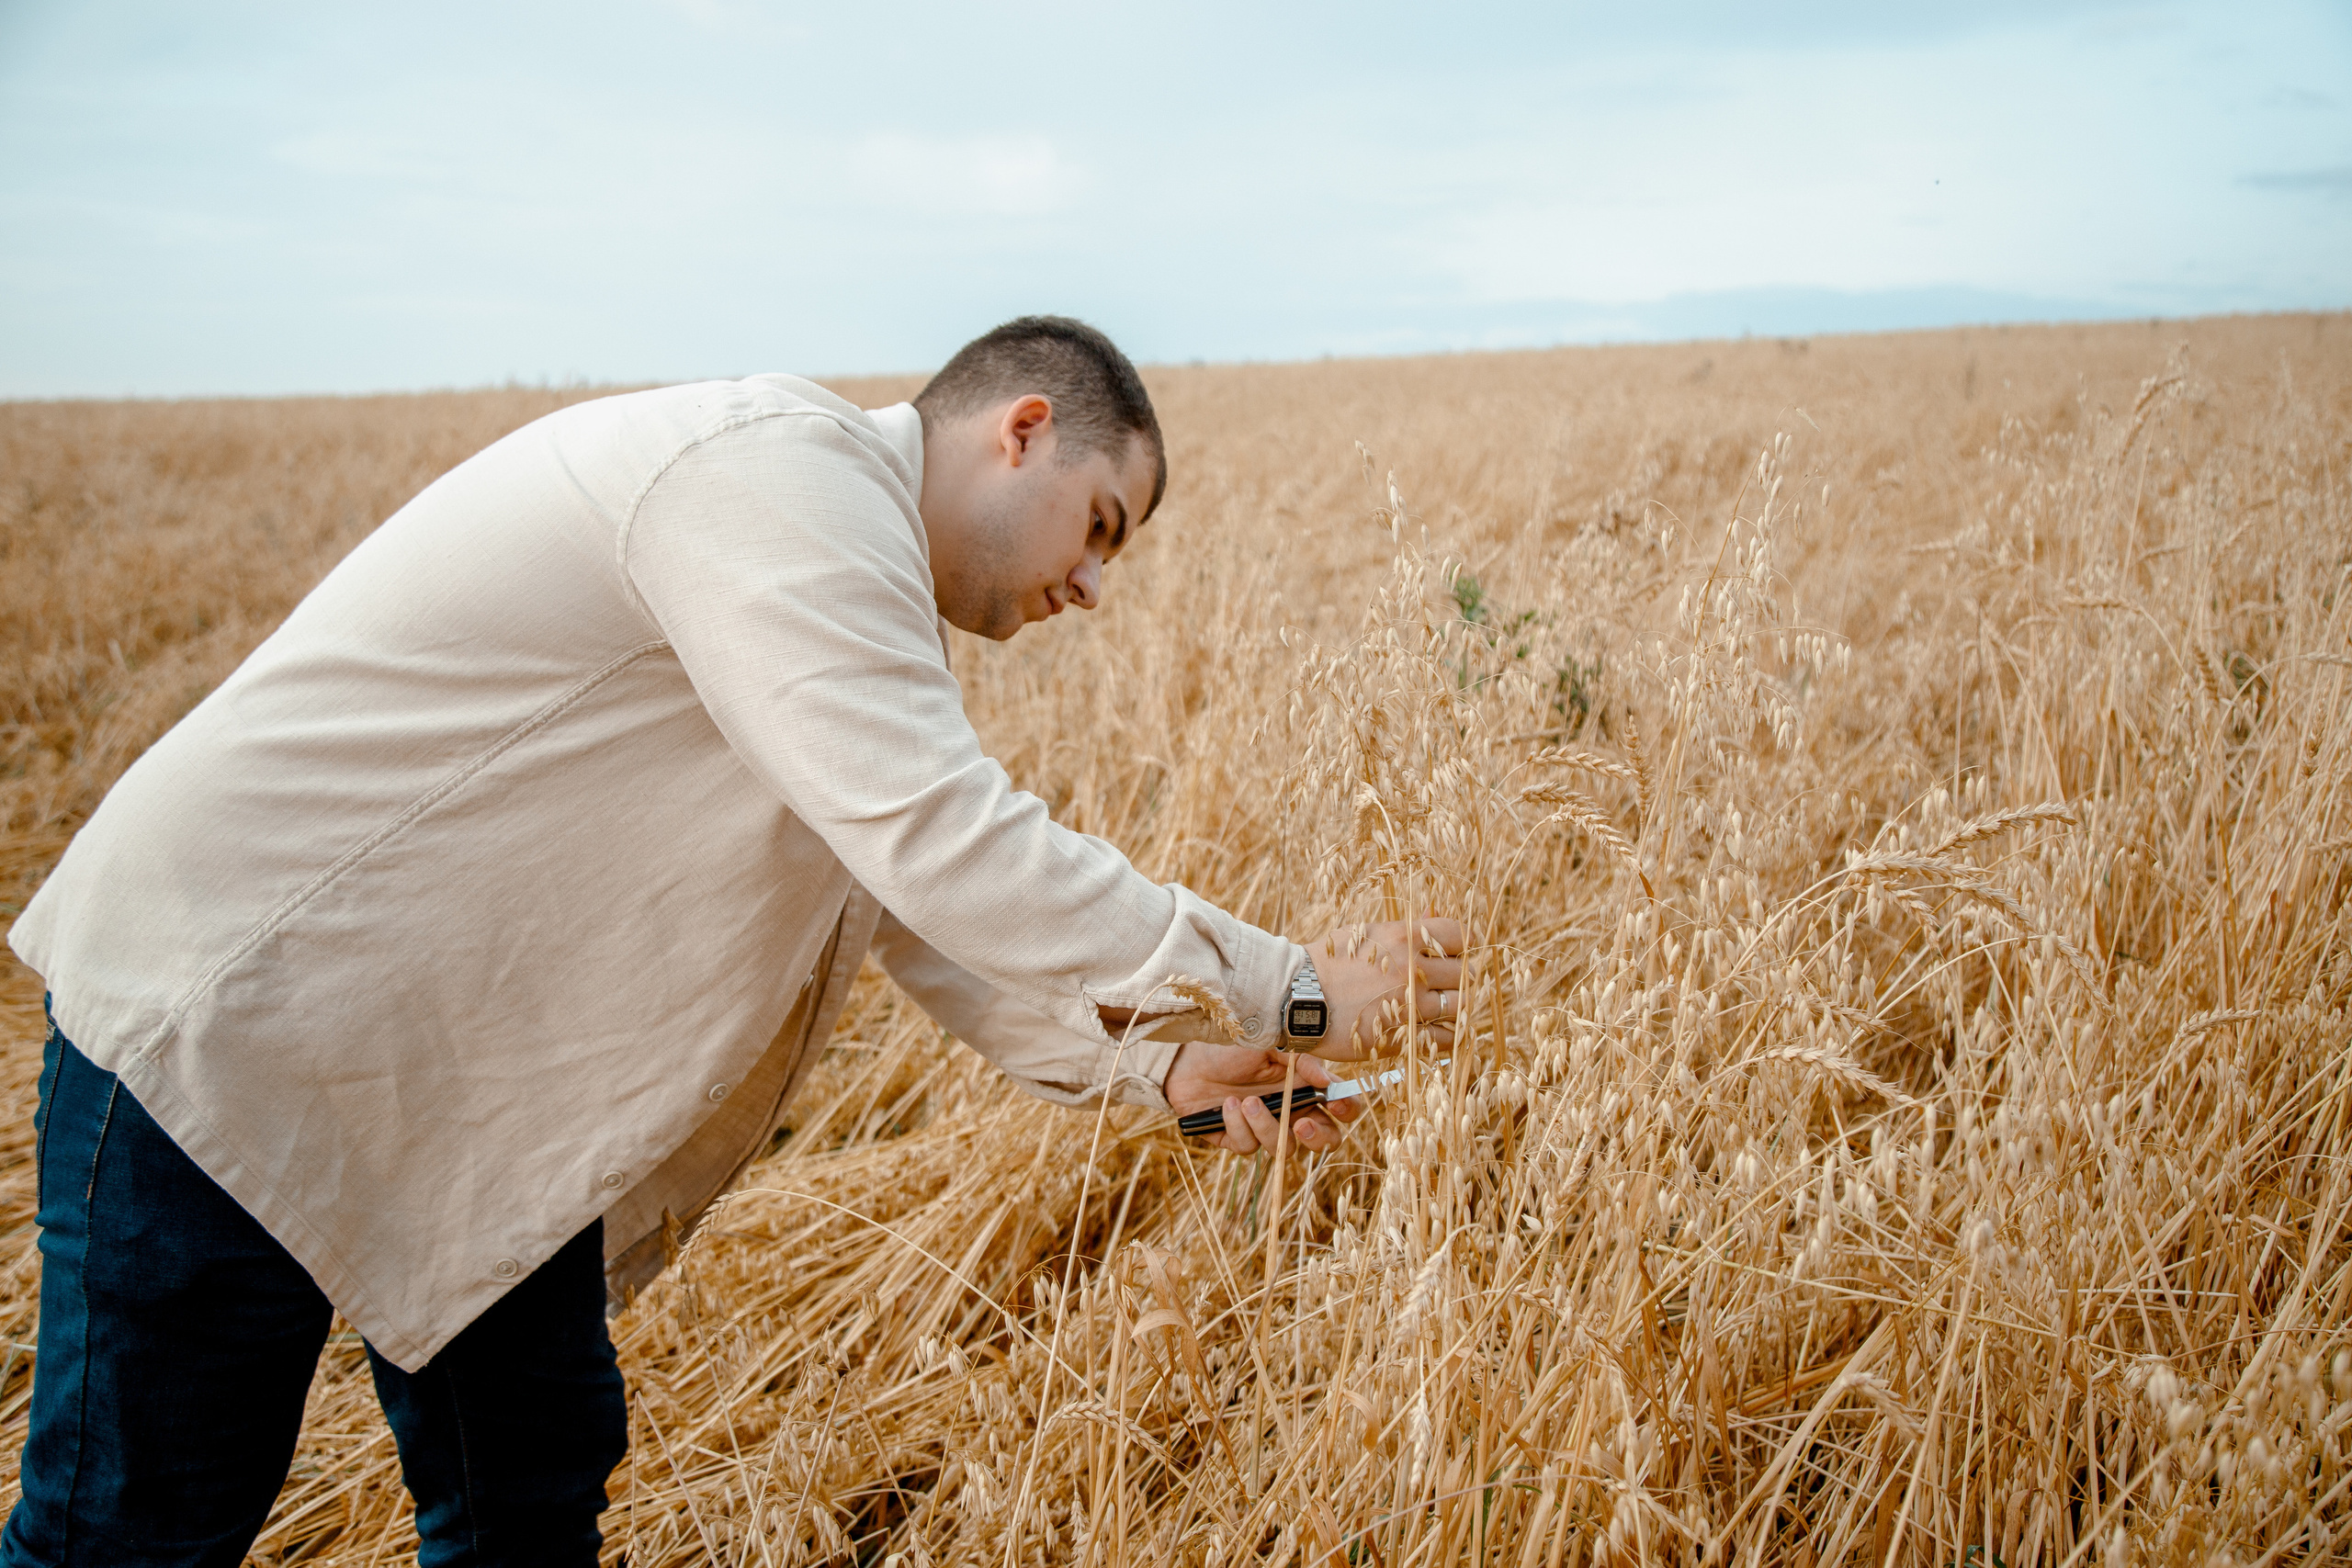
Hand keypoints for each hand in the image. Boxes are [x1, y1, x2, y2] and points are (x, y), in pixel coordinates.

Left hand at [1162, 1042, 1362, 1154]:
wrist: (1185, 1055)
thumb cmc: (1231, 1045)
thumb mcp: (1270, 1044)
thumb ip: (1302, 1062)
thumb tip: (1328, 1081)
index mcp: (1305, 1087)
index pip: (1341, 1108)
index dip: (1346, 1110)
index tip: (1335, 1103)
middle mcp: (1290, 1112)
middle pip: (1323, 1140)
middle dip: (1318, 1137)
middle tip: (1302, 1124)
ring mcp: (1264, 1128)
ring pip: (1283, 1149)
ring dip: (1266, 1126)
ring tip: (1247, 1101)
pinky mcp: (1237, 1139)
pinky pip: (1247, 1147)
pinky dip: (1238, 1125)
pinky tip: (1227, 1104)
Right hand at [1308, 917, 1465, 1060]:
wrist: (1296, 997)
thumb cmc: (1329, 960)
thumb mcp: (1365, 933)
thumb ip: (1404, 927)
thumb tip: (1434, 912)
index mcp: (1404, 938)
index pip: (1460, 934)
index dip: (1460, 943)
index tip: (1453, 951)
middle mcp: (1412, 970)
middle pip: (1465, 972)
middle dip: (1459, 975)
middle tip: (1446, 981)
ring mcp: (1410, 1006)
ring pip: (1460, 1005)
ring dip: (1455, 1004)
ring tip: (1442, 1004)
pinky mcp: (1402, 1037)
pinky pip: (1446, 1038)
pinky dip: (1447, 1034)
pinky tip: (1435, 1029)